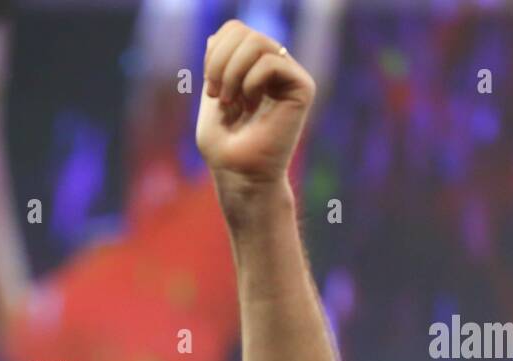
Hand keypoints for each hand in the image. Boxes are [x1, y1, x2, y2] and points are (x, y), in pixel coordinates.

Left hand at [196, 19, 315, 188]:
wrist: (241, 177)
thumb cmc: (225, 149)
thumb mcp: (211, 99)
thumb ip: (215, 66)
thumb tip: (215, 36)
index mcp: (253, 69)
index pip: (236, 30)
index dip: (216, 50)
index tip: (210, 86)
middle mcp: (274, 69)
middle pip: (245, 32)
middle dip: (220, 61)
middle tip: (217, 94)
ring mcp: (289, 77)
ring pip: (258, 42)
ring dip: (232, 72)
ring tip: (230, 101)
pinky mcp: (302, 88)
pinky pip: (272, 62)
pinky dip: (250, 81)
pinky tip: (249, 103)